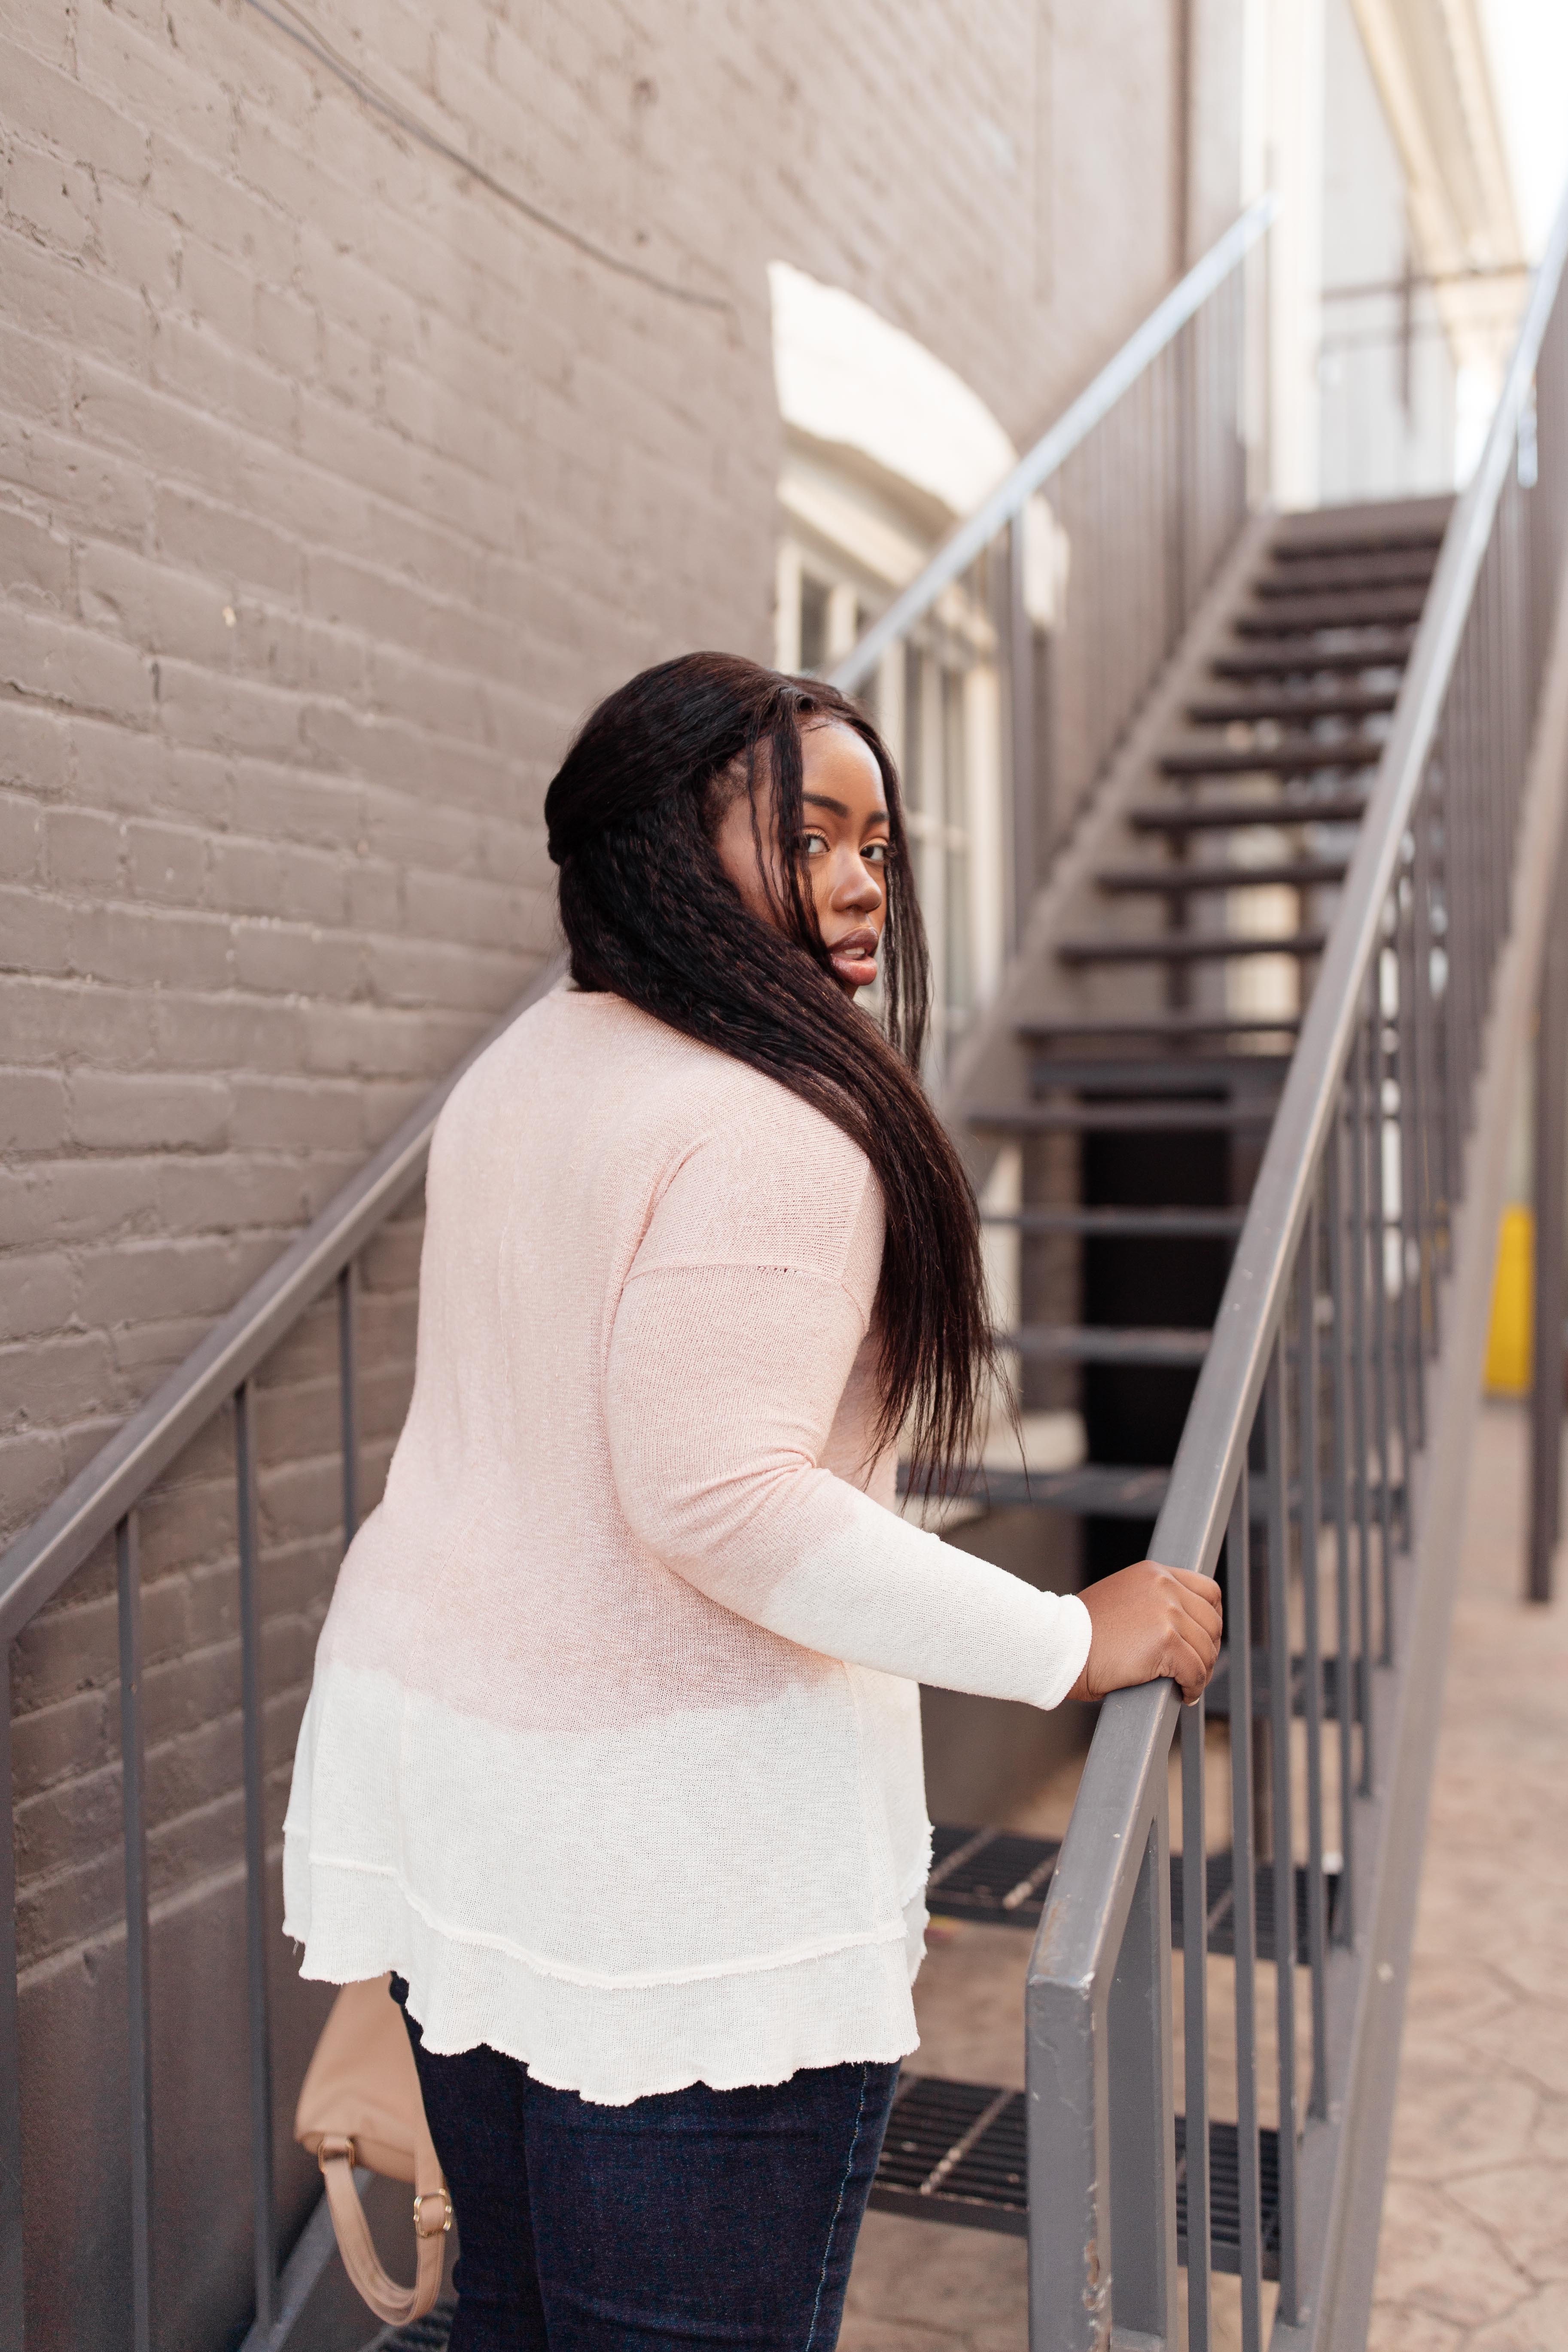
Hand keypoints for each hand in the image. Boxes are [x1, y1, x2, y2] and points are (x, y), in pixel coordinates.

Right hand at [1066, 1560, 1222, 1705]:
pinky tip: (1183, 1695)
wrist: (1059, 1646)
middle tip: (1196, 1669)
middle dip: (1208, 1650)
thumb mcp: (1121, 1599)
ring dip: (1202, 1672)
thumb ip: (1151, 1602)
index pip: (1208, 1591)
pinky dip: (1194, 1688)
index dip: (1212, 1619)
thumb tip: (1180, 1627)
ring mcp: (1166, 1613)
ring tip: (1187, 1685)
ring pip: (1206, 1650)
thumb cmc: (1082, 1632)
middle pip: (1212, 1623)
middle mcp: (1164, 1587)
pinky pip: (1196, 1671)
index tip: (1205, 1639)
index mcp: (1154, 1574)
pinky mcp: (1166, 1642)